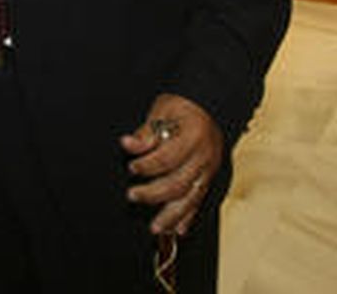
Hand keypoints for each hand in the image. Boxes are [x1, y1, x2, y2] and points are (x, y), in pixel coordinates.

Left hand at [121, 94, 221, 236]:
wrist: (208, 107)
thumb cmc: (182, 108)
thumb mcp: (162, 111)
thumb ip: (145, 133)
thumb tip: (127, 144)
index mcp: (193, 136)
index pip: (168, 158)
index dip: (147, 165)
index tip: (131, 167)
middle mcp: (204, 156)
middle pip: (178, 183)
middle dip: (153, 193)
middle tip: (133, 195)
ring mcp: (209, 170)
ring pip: (190, 198)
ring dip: (171, 216)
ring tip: (155, 228)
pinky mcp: (209, 178)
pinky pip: (199, 201)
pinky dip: (188, 217)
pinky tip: (178, 230)